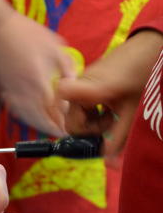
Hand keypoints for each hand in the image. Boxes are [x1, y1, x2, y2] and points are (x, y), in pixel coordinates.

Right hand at [0, 0, 74, 136]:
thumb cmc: (26, 32)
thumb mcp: (54, 45)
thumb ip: (66, 67)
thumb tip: (74, 83)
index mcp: (38, 81)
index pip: (53, 111)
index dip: (62, 123)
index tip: (71, 128)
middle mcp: (23, 91)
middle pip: (38, 120)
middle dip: (51, 129)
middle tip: (61, 133)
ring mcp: (11, 91)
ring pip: (25, 117)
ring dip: (38, 125)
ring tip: (48, 127)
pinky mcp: (3, 89)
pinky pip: (15, 109)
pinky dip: (25, 116)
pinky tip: (31, 115)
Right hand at [60, 29, 162, 155]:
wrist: (147, 49)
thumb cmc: (141, 76)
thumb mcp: (132, 111)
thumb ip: (119, 137)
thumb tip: (110, 163)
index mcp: (88, 91)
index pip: (65, 111)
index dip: (76, 129)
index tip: (94, 134)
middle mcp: (77, 87)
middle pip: (70, 120)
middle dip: (88, 130)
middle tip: (109, 125)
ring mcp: (79, 84)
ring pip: (74, 114)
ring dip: (90, 121)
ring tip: (110, 117)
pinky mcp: (83, 83)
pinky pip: (78, 105)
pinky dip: (91, 112)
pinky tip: (107, 109)